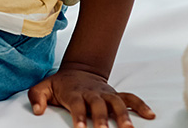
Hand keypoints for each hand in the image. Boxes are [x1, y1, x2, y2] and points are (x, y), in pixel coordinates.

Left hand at [28, 68, 154, 127]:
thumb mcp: (43, 87)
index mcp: (74, 93)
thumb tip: (37, 110)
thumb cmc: (60, 84)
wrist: (78, 70)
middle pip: (98, 105)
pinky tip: (150, 115)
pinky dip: (141, 105)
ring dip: (123, 114)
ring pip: (117, 102)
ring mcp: (105, 93)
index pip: (76, 105)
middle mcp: (92, 93)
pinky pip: (131, 98)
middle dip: (101, 118)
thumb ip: (37, 97)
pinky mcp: (115, 94)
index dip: (78, 116)